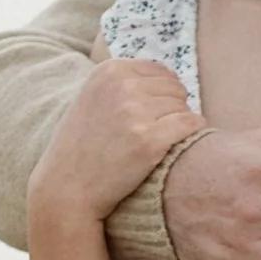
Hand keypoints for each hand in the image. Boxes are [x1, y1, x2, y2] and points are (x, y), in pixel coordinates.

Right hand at [26, 58, 194, 236]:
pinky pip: (191, 124)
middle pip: (175, 89)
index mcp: (109, 71)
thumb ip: (124, 83)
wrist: (67, 188)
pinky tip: (180, 144)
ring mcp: (136, 113)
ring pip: (183, 107)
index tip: (154, 113)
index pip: (160, 71)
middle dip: (172, 109)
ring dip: (178, 124)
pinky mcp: (150, 140)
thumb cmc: (81, 147)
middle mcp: (122, 86)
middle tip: (155, 132)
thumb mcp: (93, 98)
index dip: (164, 94)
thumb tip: (170, 78)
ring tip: (156, 143)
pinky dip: (193, 133)